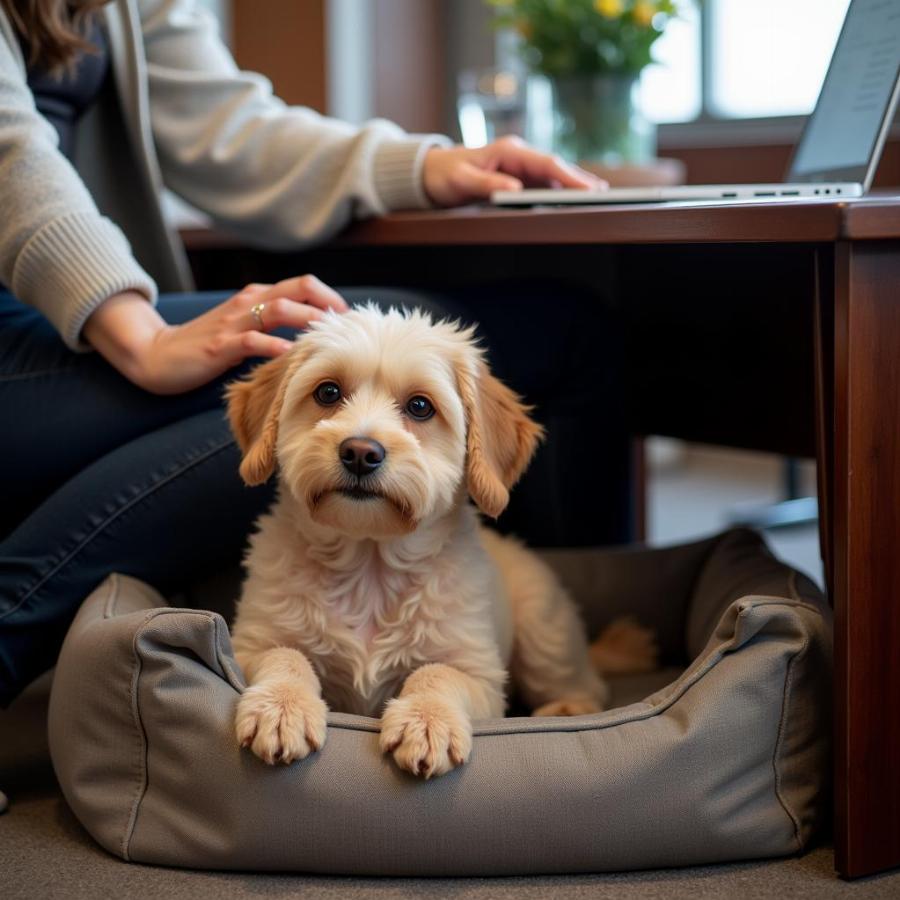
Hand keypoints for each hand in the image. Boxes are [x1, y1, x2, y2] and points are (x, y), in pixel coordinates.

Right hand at [83, 275, 347, 394]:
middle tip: (350, 327)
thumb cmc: (207, 344)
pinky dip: (276, 346)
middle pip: (298, 289)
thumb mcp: (245, 328)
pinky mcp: (221, 345)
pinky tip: (293, 356)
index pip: (303, 284)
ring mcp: (235, 322)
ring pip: (281, 310)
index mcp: (257, 296)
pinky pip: (253, 341)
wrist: (158, 354)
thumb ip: (273, 325)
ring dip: (309, 321)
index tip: (350, 318)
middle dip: (328, 305)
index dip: (330, 297)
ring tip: (331, 336)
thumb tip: (314, 334)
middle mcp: (249, 301)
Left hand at [422, 136, 605, 206]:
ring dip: (572, 186)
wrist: (432, 173)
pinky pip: (543, 184)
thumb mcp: (461, 181)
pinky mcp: (517, 176)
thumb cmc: (445, 175)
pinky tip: (573, 200)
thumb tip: (515, 188)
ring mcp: (519, 165)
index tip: (585, 187)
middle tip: (602, 193)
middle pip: (555, 167)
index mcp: (509, 151)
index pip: (546, 163)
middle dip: (578, 179)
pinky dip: (559, 191)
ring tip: (596, 197)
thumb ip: (487, 185)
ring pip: (552, 175)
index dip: (568, 175)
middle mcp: (518, 154)